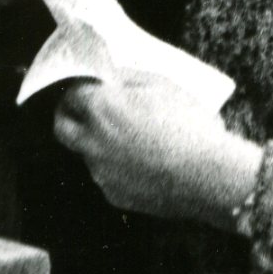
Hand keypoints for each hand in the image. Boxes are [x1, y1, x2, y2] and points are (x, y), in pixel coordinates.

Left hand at [52, 76, 264, 231]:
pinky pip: (108, 175)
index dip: (82, 86)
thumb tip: (112, 78)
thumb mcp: (163, 86)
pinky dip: (118, 167)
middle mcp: (93, 142)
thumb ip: (130, 79)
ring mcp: (101, 172)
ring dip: (99, 142)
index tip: (92, 84)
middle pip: (63, 127)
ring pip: (87, 152)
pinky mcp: (114, 195)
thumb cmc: (189, 125)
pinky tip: (145, 162)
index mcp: (102, 109)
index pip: (72, 93)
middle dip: (69, 115)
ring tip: (133, 138)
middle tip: (87, 109)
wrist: (209, 176)